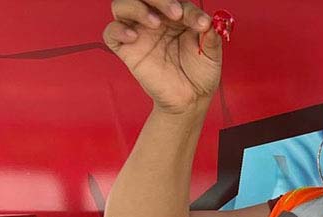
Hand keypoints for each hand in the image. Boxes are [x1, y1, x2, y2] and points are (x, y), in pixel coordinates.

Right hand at [103, 1, 221, 113]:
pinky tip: (133, 37)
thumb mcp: (211, 56)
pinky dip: (117, 29)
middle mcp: (155, 20)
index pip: (175, 0)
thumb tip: (209, 22)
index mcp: (176, 16)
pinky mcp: (127, 50)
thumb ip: (211, 37)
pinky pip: (111, 32)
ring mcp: (139, 33)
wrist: (191, 100)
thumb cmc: (200, 74)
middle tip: (176, 14)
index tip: (201, 23)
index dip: (188, 9)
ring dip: (137, 8)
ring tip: (155, 23)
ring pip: (122, 6)